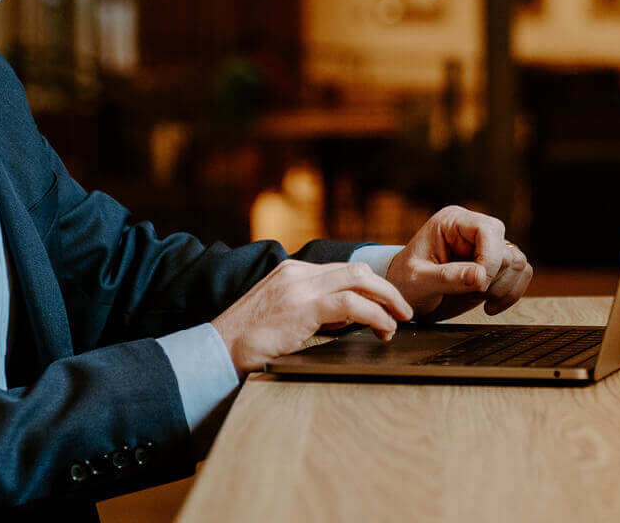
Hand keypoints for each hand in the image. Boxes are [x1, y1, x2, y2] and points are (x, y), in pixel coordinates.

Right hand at [211, 260, 412, 375]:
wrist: (216, 351)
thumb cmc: (248, 342)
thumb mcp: (285, 318)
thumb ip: (314, 311)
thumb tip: (351, 320)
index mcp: (293, 272)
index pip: (343, 270)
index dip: (371, 286)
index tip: (387, 304)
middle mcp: (297, 272)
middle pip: (356, 268)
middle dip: (386, 288)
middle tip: (403, 309)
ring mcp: (299, 286)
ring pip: (358, 279)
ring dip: (387, 299)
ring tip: (399, 320)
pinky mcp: (302, 307)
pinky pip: (351, 304)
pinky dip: (375, 315)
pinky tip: (383, 328)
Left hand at [386, 205, 531, 321]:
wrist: (407, 296)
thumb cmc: (405, 282)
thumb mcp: (418, 281)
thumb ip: (448, 277)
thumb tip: (480, 276)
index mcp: (452, 222)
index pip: (487, 230)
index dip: (489, 259)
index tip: (478, 286)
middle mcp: (473, 229)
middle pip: (506, 248)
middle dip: (494, 277)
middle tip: (474, 294)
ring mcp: (486, 247)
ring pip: (517, 262)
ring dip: (504, 288)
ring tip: (481, 300)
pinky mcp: (495, 265)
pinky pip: (520, 274)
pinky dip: (511, 293)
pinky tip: (490, 306)